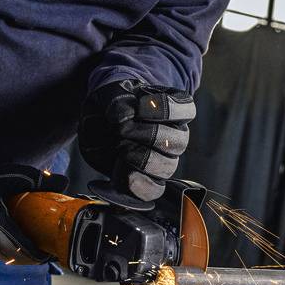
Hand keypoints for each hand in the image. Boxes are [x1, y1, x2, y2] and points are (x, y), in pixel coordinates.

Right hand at [0, 159, 67, 261]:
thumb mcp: (5, 175)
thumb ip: (36, 181)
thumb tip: (64, 182)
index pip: (26, 250)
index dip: (42, 253)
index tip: (52, 250)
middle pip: (17, 257)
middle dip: (32, 254)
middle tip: (44, 244)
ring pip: (3, 258)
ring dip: (16, 253)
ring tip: (28, 241)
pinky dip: (1, 251)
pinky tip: (8, 240)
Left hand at [79, 79, 195, 203]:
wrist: (98, 120)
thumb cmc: (110, 104)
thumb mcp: (107, 94)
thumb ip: (116, 100)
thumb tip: (124, 117)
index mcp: (172, 108)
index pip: (186, 110)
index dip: (164, 109)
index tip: (139, 106)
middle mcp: (174, 135)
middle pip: (178, 142)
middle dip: (149, 136)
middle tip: (123, 130)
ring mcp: (163, 159)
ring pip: (168, 167)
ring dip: (141, 159)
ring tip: (120, 148)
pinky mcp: (147, 178)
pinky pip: (153, 190)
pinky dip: (137, 183)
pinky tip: (122, 170)